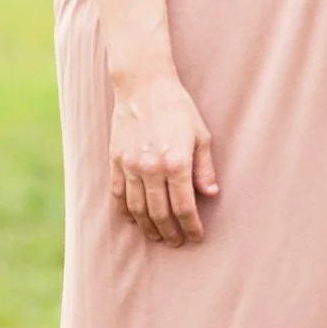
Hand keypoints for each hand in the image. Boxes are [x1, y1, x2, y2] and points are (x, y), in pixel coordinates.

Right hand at [109, 74, 218, 245]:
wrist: (143, 85)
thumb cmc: (177, 108)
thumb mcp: (201, 135)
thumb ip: (205, 168)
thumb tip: (211, 194)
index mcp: (176, 162)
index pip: (185, 207)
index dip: (191, 226)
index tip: (196, 236)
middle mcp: (151, 168)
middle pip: (160, 213)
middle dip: (170, 232)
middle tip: (176, 242)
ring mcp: (130, 165)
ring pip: (138, 209)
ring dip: (148, 227)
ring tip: (157, 236)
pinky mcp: (115, 160)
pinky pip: (118, 195)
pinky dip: (125, 212)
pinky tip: (133, 220)